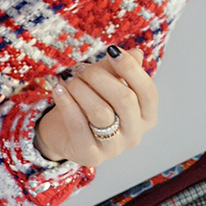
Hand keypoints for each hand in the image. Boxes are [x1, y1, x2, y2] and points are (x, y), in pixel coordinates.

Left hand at [35, 47, 157, 166]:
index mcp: (146, 116)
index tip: (111, 50)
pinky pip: (78, 124)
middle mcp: (135, 134)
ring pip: (101, 112)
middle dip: (100, 78)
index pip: (147, 91)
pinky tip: (58, 89)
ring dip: (82, 89)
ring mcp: (114, 147)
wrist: (63, 133)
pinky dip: (67, 102)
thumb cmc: (89, 105)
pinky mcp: (90, 155)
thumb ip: (119, 72)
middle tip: (81, 68)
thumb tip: (135, 53)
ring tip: (68, 79)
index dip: (130, 68)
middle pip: (125, 100)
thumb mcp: (105, 86)